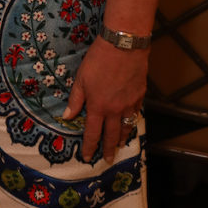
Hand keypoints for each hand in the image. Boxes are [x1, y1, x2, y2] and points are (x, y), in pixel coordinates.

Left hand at [62, 36, 146, 163]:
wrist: (124, 47)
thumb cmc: (98, 60)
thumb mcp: (81, 78)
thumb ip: (76, 100)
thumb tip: (67, 117)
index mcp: (98, 107)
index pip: (92, 133)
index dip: (89, 146)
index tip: (87, 157)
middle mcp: (115, 110)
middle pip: (111, 135)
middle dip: (108, 149)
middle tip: (107, 160)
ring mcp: (130, 104)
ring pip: (126, 127)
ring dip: (122, 138)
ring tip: (119, 145)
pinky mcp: (140, 96)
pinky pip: (136, 114)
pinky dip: (132, 121)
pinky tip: (130, 123)